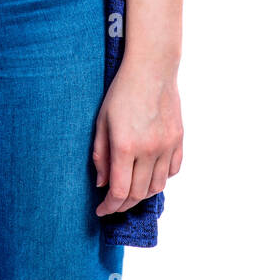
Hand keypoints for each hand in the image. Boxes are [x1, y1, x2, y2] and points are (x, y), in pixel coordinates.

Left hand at [92, 61, 182, 215]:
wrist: (152, 68)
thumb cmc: (122, 91)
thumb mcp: (102, 120)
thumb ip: (100, 154)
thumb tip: (102, 184)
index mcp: (125, 145)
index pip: (119, 190)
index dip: (109, 206)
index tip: (101, 210)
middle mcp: (148, 150)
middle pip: (138, 193)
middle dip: (123, 204)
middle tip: (113, 204)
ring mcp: (167, 146)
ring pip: (157, 187)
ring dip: (142, 195)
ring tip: (130, 191)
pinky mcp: (179, 140)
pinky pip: (172, 171)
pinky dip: (161, 179)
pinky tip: (149, 174)